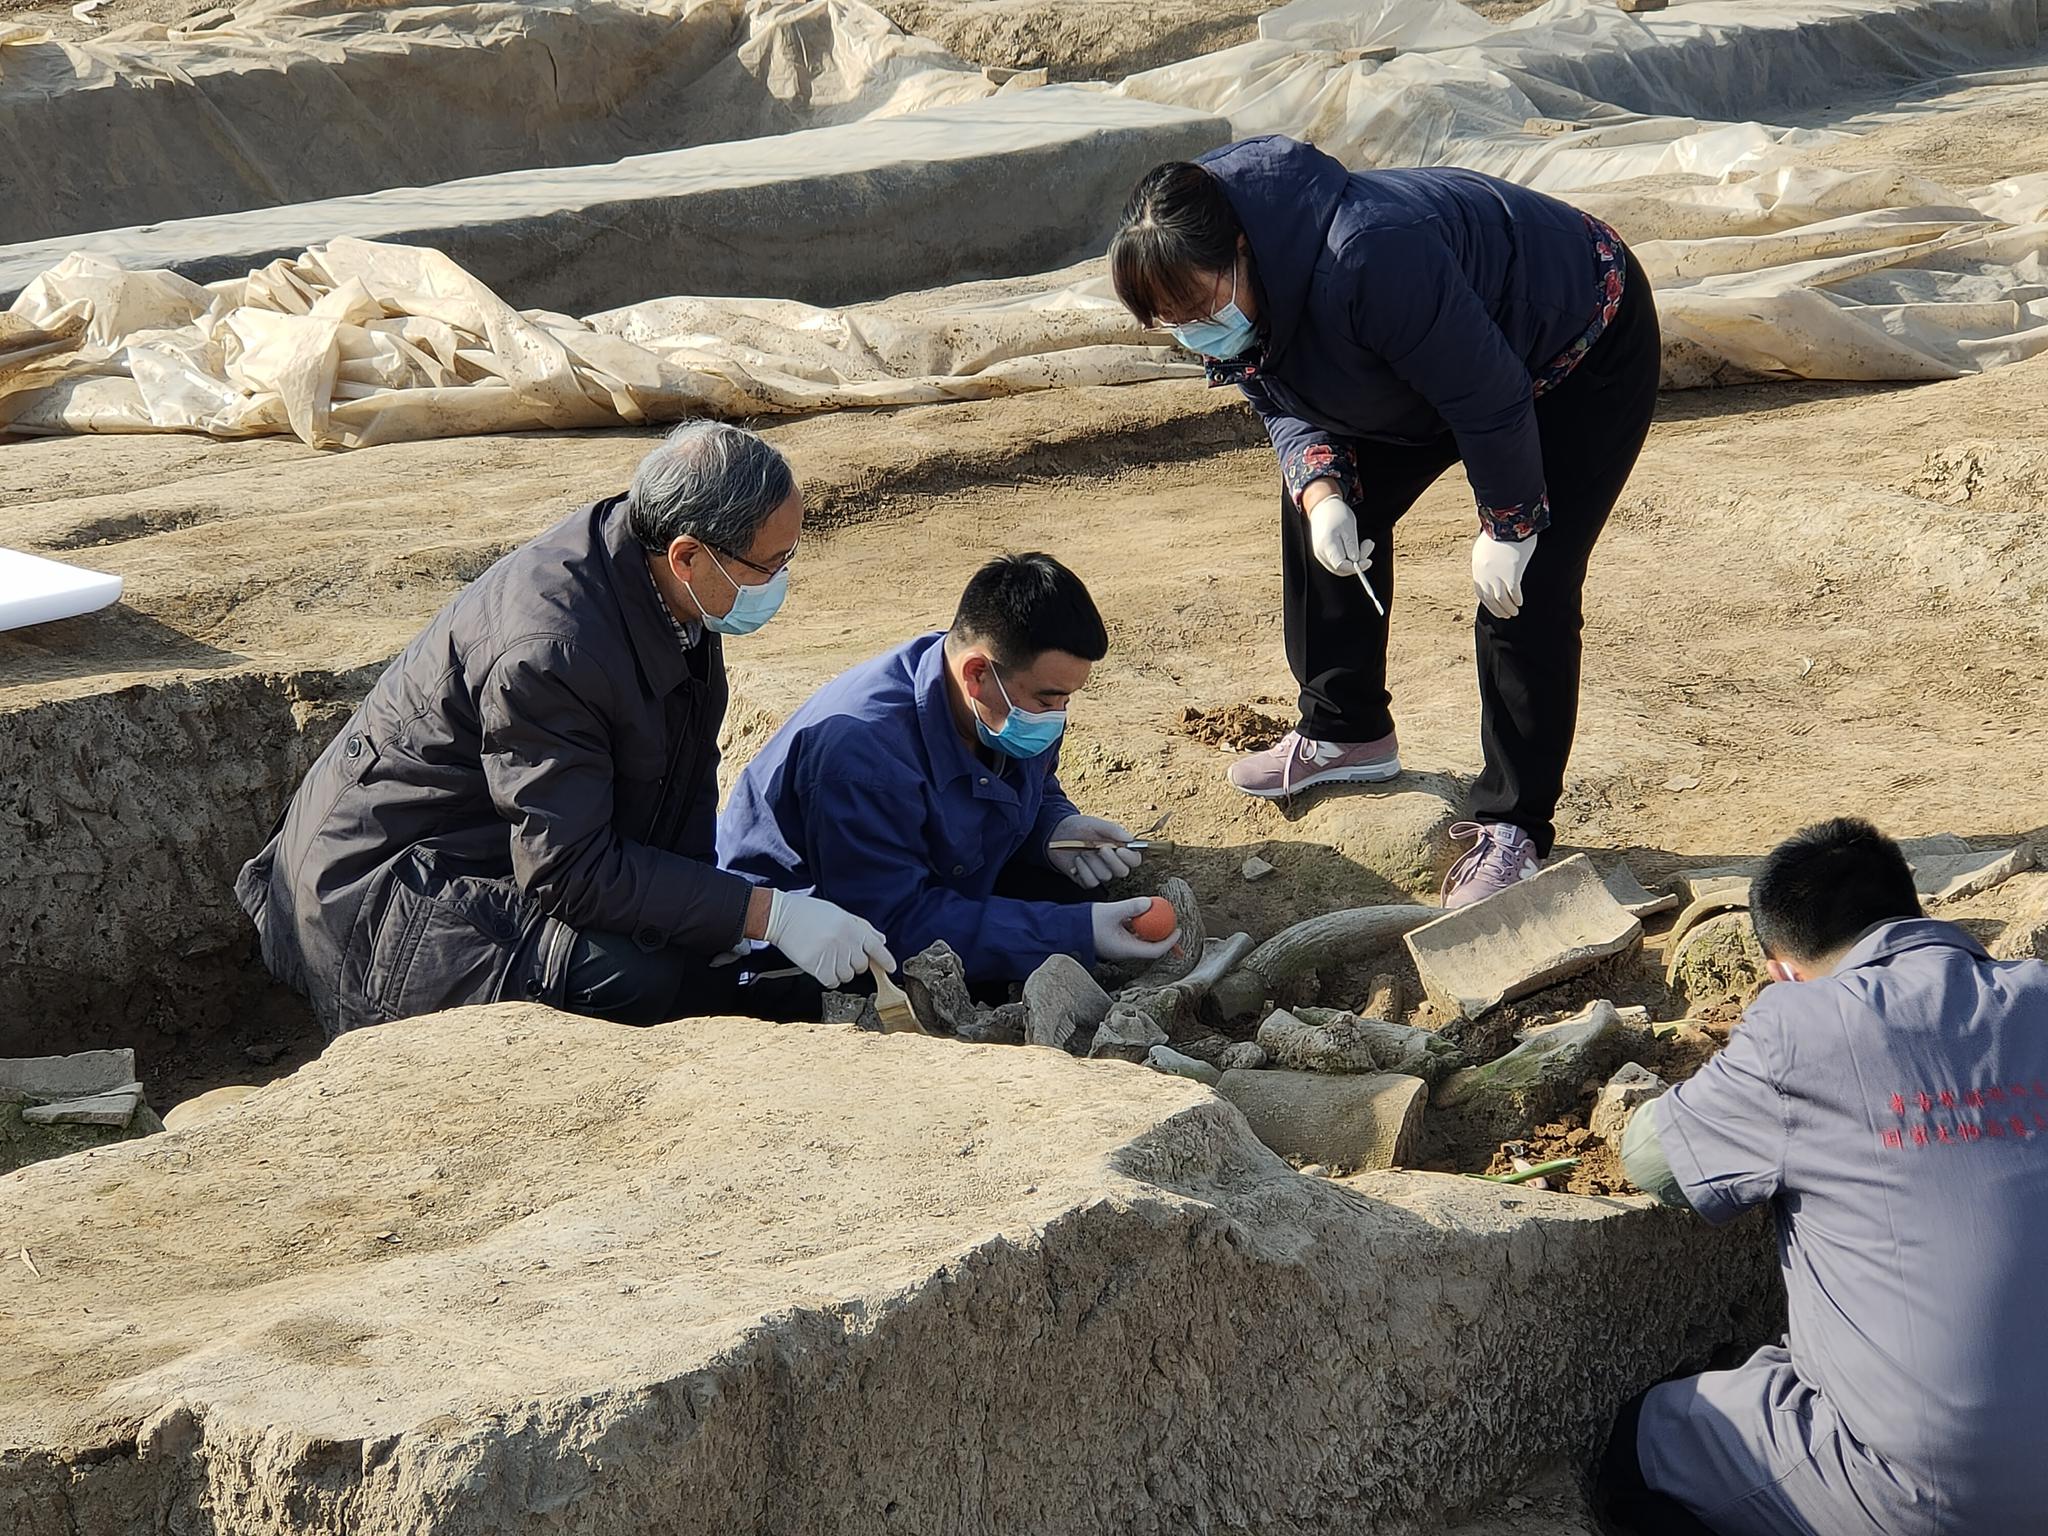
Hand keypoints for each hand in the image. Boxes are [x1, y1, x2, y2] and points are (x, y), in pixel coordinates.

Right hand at [764, 890, 895, 988]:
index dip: (886, 960)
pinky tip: (822, 966)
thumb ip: (863, 928)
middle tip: (840, 953)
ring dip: (841, 971)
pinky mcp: (817, 966)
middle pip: (861, 966)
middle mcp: (846, 942)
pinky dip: (828, 978)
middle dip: (854, 963)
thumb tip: (881, 940)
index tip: (891, 969)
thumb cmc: (812, 913)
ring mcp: (832, 955)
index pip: (876, 948)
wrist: (783, 916)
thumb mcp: (841, 914)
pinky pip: (832, 982)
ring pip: (847, 976)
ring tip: (828, 957)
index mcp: (853, 928)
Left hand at [1047, 814, 1141, 889]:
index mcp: (1119, 849)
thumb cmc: (1079, 827)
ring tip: (1083, 850)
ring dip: (1094, 862)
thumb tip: (1130, 838)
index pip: (1134, 860)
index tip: (1120, 848)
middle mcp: (1111, 864)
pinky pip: (1092, 882)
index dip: (1130, 857)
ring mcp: (1099, 873)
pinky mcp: (1087, 880)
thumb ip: (1113, 830)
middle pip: (1122, 871)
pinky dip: (1083, 870)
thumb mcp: (1096, 824)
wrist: (1057, 834)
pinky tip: (1077, 860)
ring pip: (1105, 876)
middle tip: (1101, 848)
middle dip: (1112, 860)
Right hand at [1091, 897, 1180, 963]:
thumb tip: (1149, 902)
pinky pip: (1132, 934)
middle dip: (1162, 934)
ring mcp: (1120, 946)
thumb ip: (1131, 907)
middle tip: (1170, 920)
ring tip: (1156, 913)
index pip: (1155, 951)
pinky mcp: (1115, 940)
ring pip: (1141, 939)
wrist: (1068, 928)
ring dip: (1150, 928)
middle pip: (1150, 946)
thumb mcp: (1111, 911)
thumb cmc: (1087, 922)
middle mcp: (1124, 951)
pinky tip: (1139, 913)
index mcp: (1126, 949)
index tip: (1178, 930)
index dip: (1170, 942)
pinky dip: (1139, 925)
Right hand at [1308, 496, 1372, 577]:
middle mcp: (1321, 553)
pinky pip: (1338, 560)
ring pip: (1340, 566)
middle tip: (1369, 545)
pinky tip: (1355, 545)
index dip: (1357, 567)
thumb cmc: (1336, 514)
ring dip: (1355, 559)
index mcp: (1327, 546)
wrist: (1322, 506)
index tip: (1369, 561)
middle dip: (1358, 562)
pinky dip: (1349, 556)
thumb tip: (1356, 562)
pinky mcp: (1323, 553)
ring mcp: (1320, 554)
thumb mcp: (1349, 527)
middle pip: (1341, 569)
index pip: (1342, 566)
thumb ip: (1352, 546)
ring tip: (1366, 543)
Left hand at [1472, 530, 1537, 618]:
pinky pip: (1513, 593)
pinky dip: (1516, 600)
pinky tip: (1520, 603)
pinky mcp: (1511, 573)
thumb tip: (1486, 570)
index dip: (1487, 603)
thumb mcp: (1483, 548)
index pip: (1480, 592)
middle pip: (1490, 599)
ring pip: (1502, 599)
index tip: (1494, 608)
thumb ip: (1483, 561)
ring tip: (1514, 612)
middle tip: (1505, 615)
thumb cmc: (1497, 532)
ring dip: (1508, 608)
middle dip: (1498, 610)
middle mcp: (1485, 575)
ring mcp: (1498, 575)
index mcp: (1477, 569)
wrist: (1507, 521)